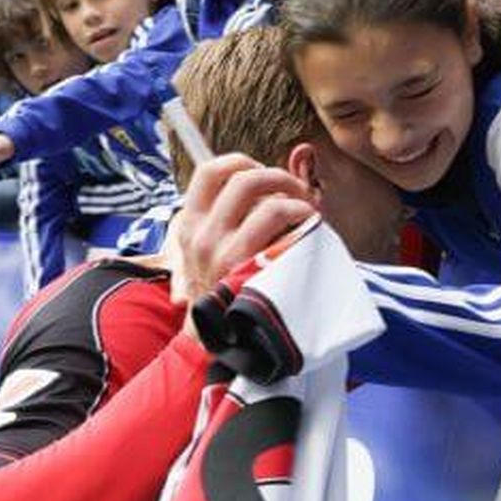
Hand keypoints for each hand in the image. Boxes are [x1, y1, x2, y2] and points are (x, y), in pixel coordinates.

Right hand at [169, 153, 316, 307]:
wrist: (216, 339)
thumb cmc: (221, 290)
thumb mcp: (205, 252)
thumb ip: (224, 219)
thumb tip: (261, 180)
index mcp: (190, 225)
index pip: (209, 171)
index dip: (241, 161)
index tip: (262, 172)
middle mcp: (202, 235)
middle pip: (243, 178)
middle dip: (278, 176)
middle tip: (296, 190)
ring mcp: (224, 251)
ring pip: (265, 198)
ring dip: (295, 197)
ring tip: (306, 211)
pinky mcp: (249, 265)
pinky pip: (279, 218)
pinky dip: (302, 214)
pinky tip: (310, 227)